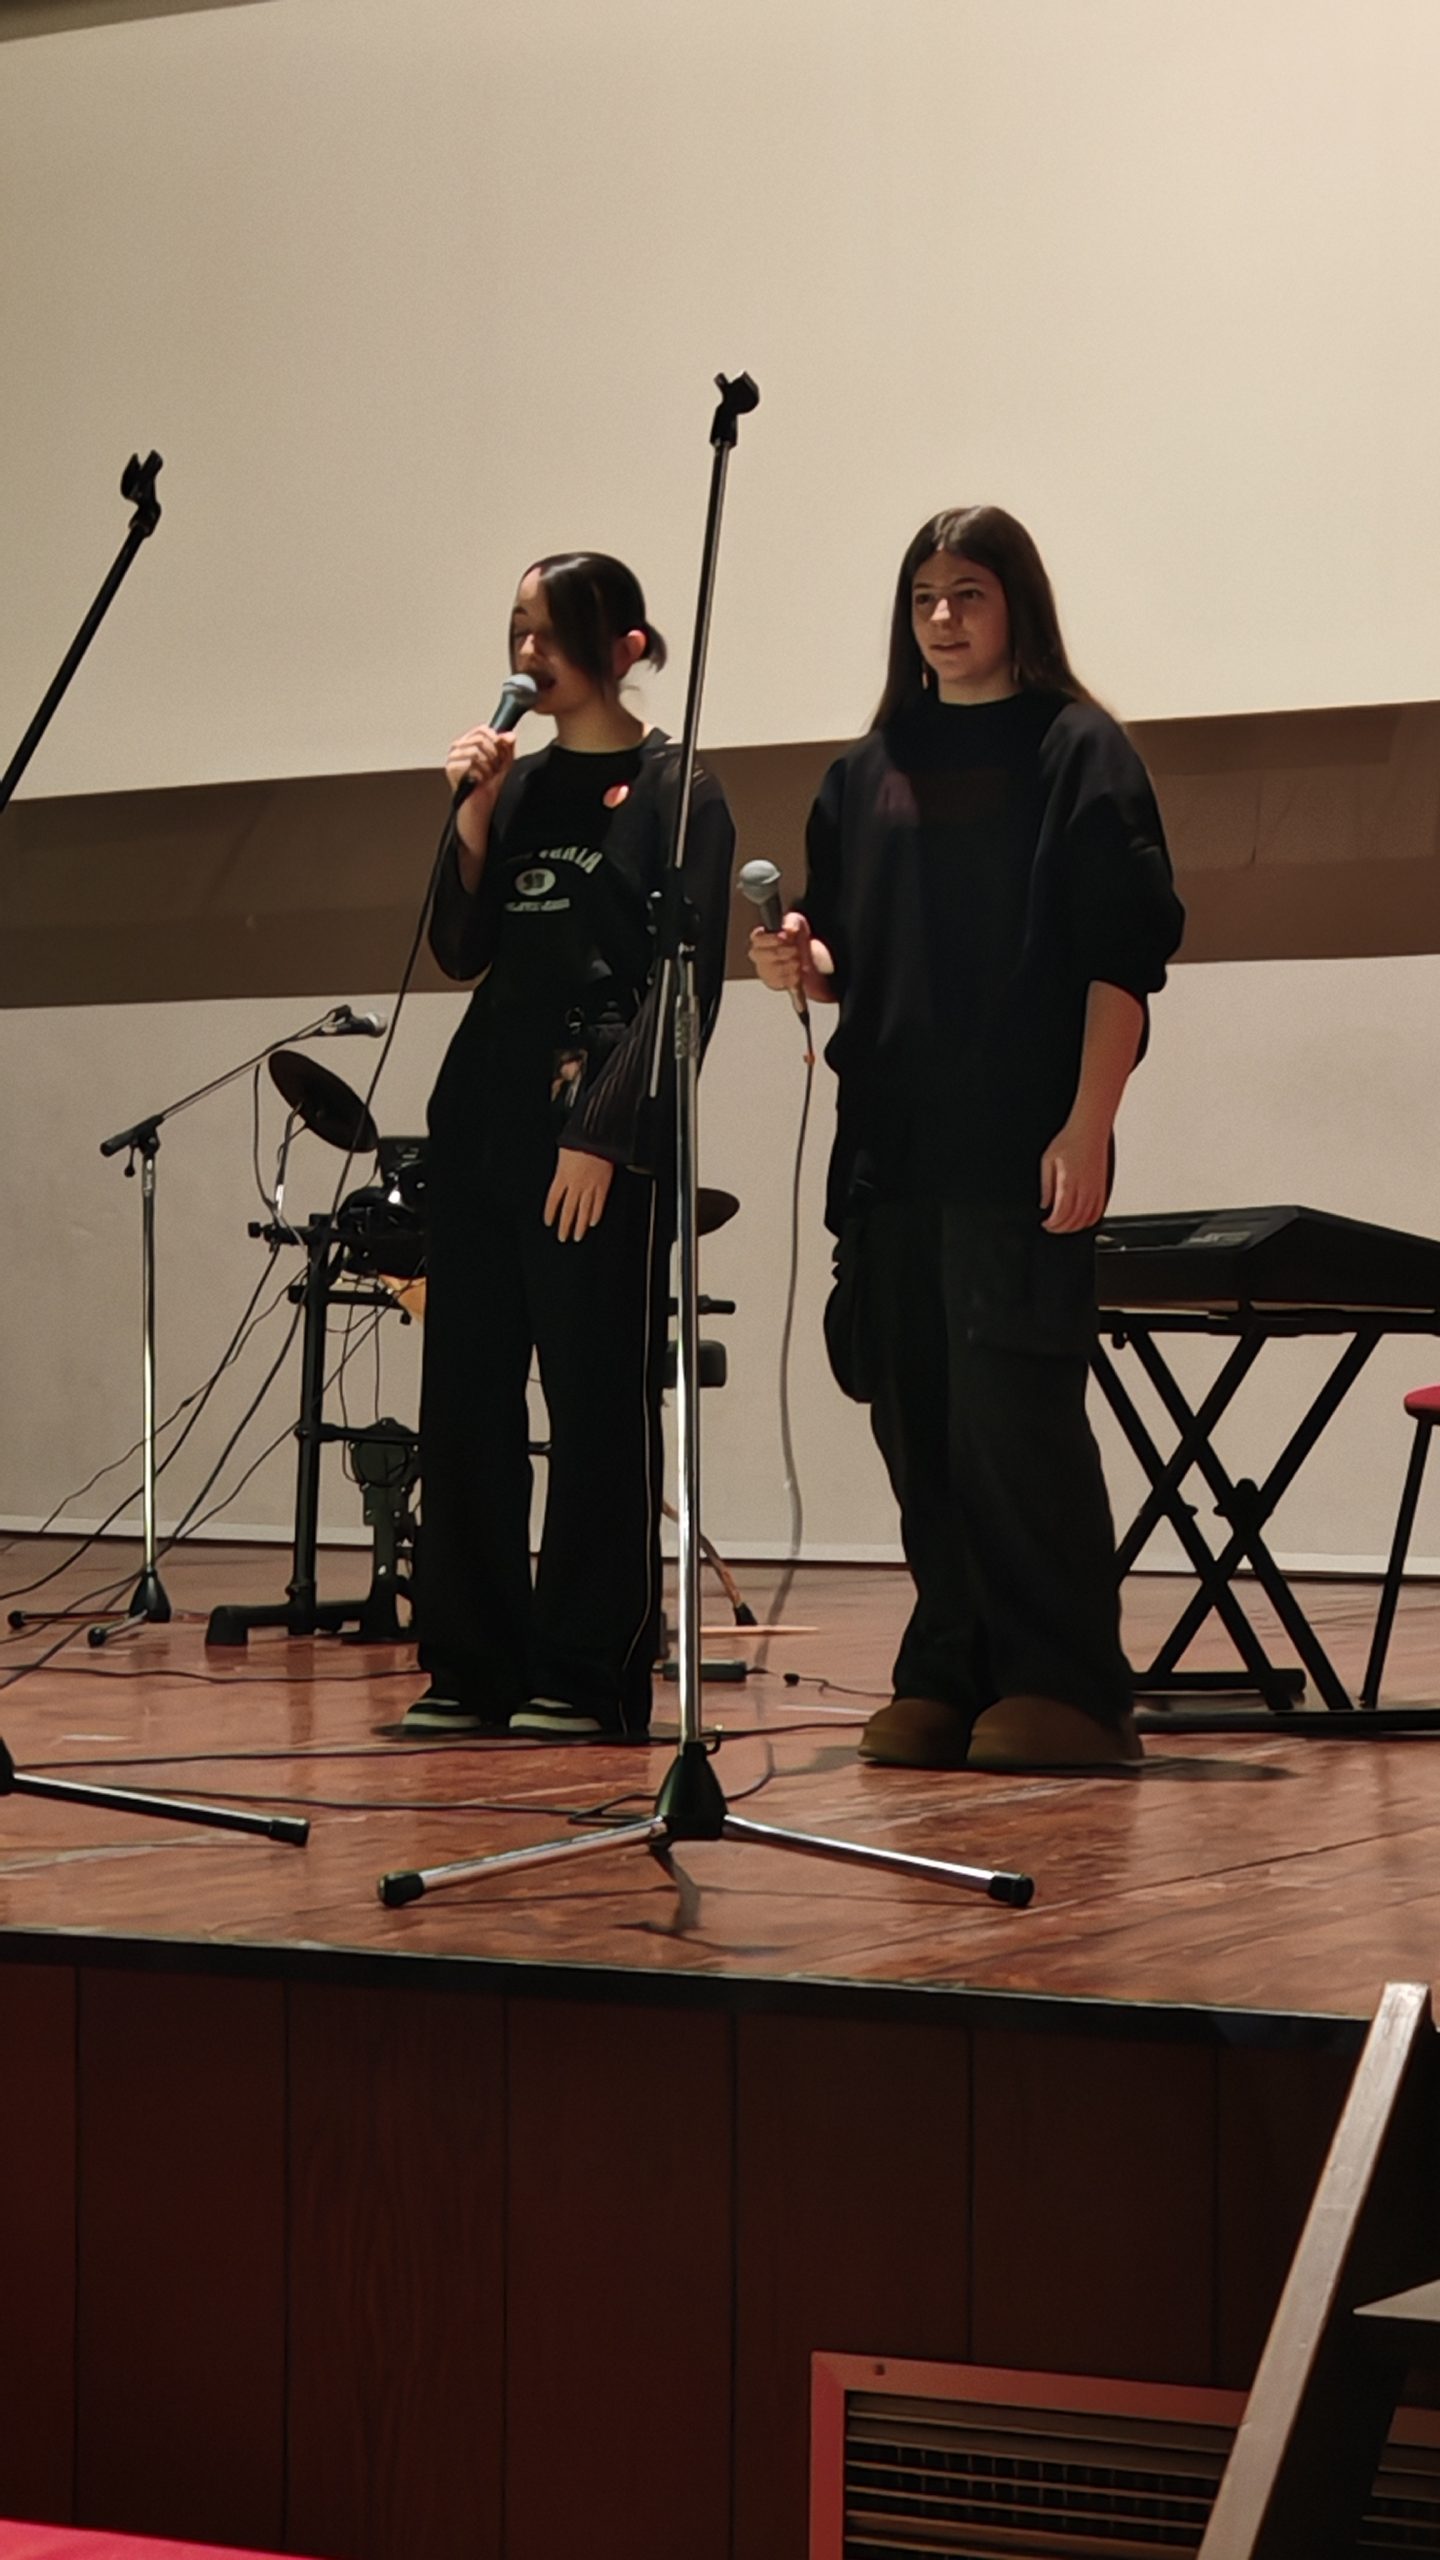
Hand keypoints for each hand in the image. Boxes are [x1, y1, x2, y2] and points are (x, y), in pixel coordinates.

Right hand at [445, 724, 516, 855]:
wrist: (482, 813)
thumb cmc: (490, 792)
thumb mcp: (505, 766)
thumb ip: (508, 747)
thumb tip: (509, 735)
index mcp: (469, 744)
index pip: (483, 730)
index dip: (496, 741)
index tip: (500, 756)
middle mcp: (458, 749)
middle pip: (480, 738)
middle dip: (493, 756)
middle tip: (493, 771)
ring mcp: (453, 759)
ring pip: (476, 750)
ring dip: (487, 767)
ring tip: (485, 778)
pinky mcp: (451, 770)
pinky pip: (470, 763)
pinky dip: (480, 774)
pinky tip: (479, 782)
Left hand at [544, 1147, 613, 1241]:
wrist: (596, 1135)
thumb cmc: (580, 1138)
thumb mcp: (563, 1152)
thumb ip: (562, 1167)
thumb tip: (561, 1173)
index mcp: (561, 1176)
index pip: (553, 1200)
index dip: (550, 1213)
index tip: (549, 1222)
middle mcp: (575, 1185)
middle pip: (568, 1210)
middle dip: (565, 1226)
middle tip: (563, 1237)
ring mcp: (589, 1187)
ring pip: (583, 1211)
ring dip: (580, 1226)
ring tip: (578, 1237)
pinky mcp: (603, 1185)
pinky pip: (599, 1204)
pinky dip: (595, 1215)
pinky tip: (593, 1222)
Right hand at [750, 909, 822, 995]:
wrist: (809, 958)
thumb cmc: (797, 938)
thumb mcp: (796, 922)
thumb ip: (792, 922)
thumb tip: (788, 929)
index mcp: (760, 938)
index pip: (757, 938)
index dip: (771, 938)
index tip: (784, 937)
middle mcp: (758, 955)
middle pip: (767, 955)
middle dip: (785, 952)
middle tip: (796, 950)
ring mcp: (763, 970)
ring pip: (775, 970)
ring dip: (791, 964)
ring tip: (798, 961)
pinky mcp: (772, 983)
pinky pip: (781, 982)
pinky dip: (793, 977)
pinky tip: (798, 972)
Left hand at [1040, 1117, 1110, 1233]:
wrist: (1089, 1130)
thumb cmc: (1069, 1140)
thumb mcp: (1047, 1160)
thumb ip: (1046, 1185)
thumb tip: (1044, 1204)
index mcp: (1069, 1182)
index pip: (1061, 1212)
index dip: (1053, 1223)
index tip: (1046, 1224)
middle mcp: (1084, 1188)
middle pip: (1074, 1219)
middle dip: (1061, 1228)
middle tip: (1052, 1228)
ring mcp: (1095, 1188)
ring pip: (1087, 1218)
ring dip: (1075, 1227)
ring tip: (1064, 1227)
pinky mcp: (1102, 1187)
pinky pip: (1099, 1210)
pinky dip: (1090, 1220)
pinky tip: (1082, 1221)